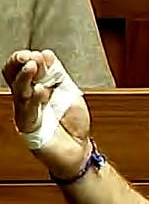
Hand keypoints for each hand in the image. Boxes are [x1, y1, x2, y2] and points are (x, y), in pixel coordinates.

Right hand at [3, 49, 90, 177]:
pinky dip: (34, 99)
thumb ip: (57, 74)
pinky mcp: (29, 127)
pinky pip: (28, 111)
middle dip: (19, 64)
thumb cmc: (72, 123)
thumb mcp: (68, 91)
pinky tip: (39, 90)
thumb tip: (46, 54)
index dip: (27, 59)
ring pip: (19, 92)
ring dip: (25, 77)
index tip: (40, 53)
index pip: (23, 69)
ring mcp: (26, 113)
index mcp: (36, 88)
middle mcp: (27, 100)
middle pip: (14, 78)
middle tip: (28, 55)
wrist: (78, 150)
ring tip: (32, 65)